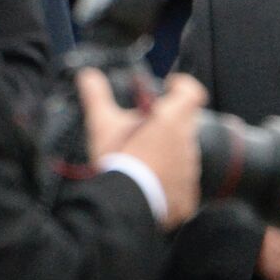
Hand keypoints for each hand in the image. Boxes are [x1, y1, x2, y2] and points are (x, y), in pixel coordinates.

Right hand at [77, 68, 206, 230]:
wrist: (124, 204)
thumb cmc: (117, 161)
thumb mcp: (102, 125)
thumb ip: (97, 96)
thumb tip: (87, 75)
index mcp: (172, 120)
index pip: (192, 92)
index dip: (182, 86)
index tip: (169, 87)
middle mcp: (188, 143)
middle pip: (186, 124)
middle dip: (169, 124)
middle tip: (146, 130)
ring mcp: (191, 171)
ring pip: (185, 155)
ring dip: (169, 154)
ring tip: (143, 162)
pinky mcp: (189, 196)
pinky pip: (184, 185)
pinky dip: (170, 183)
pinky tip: (150, 186)